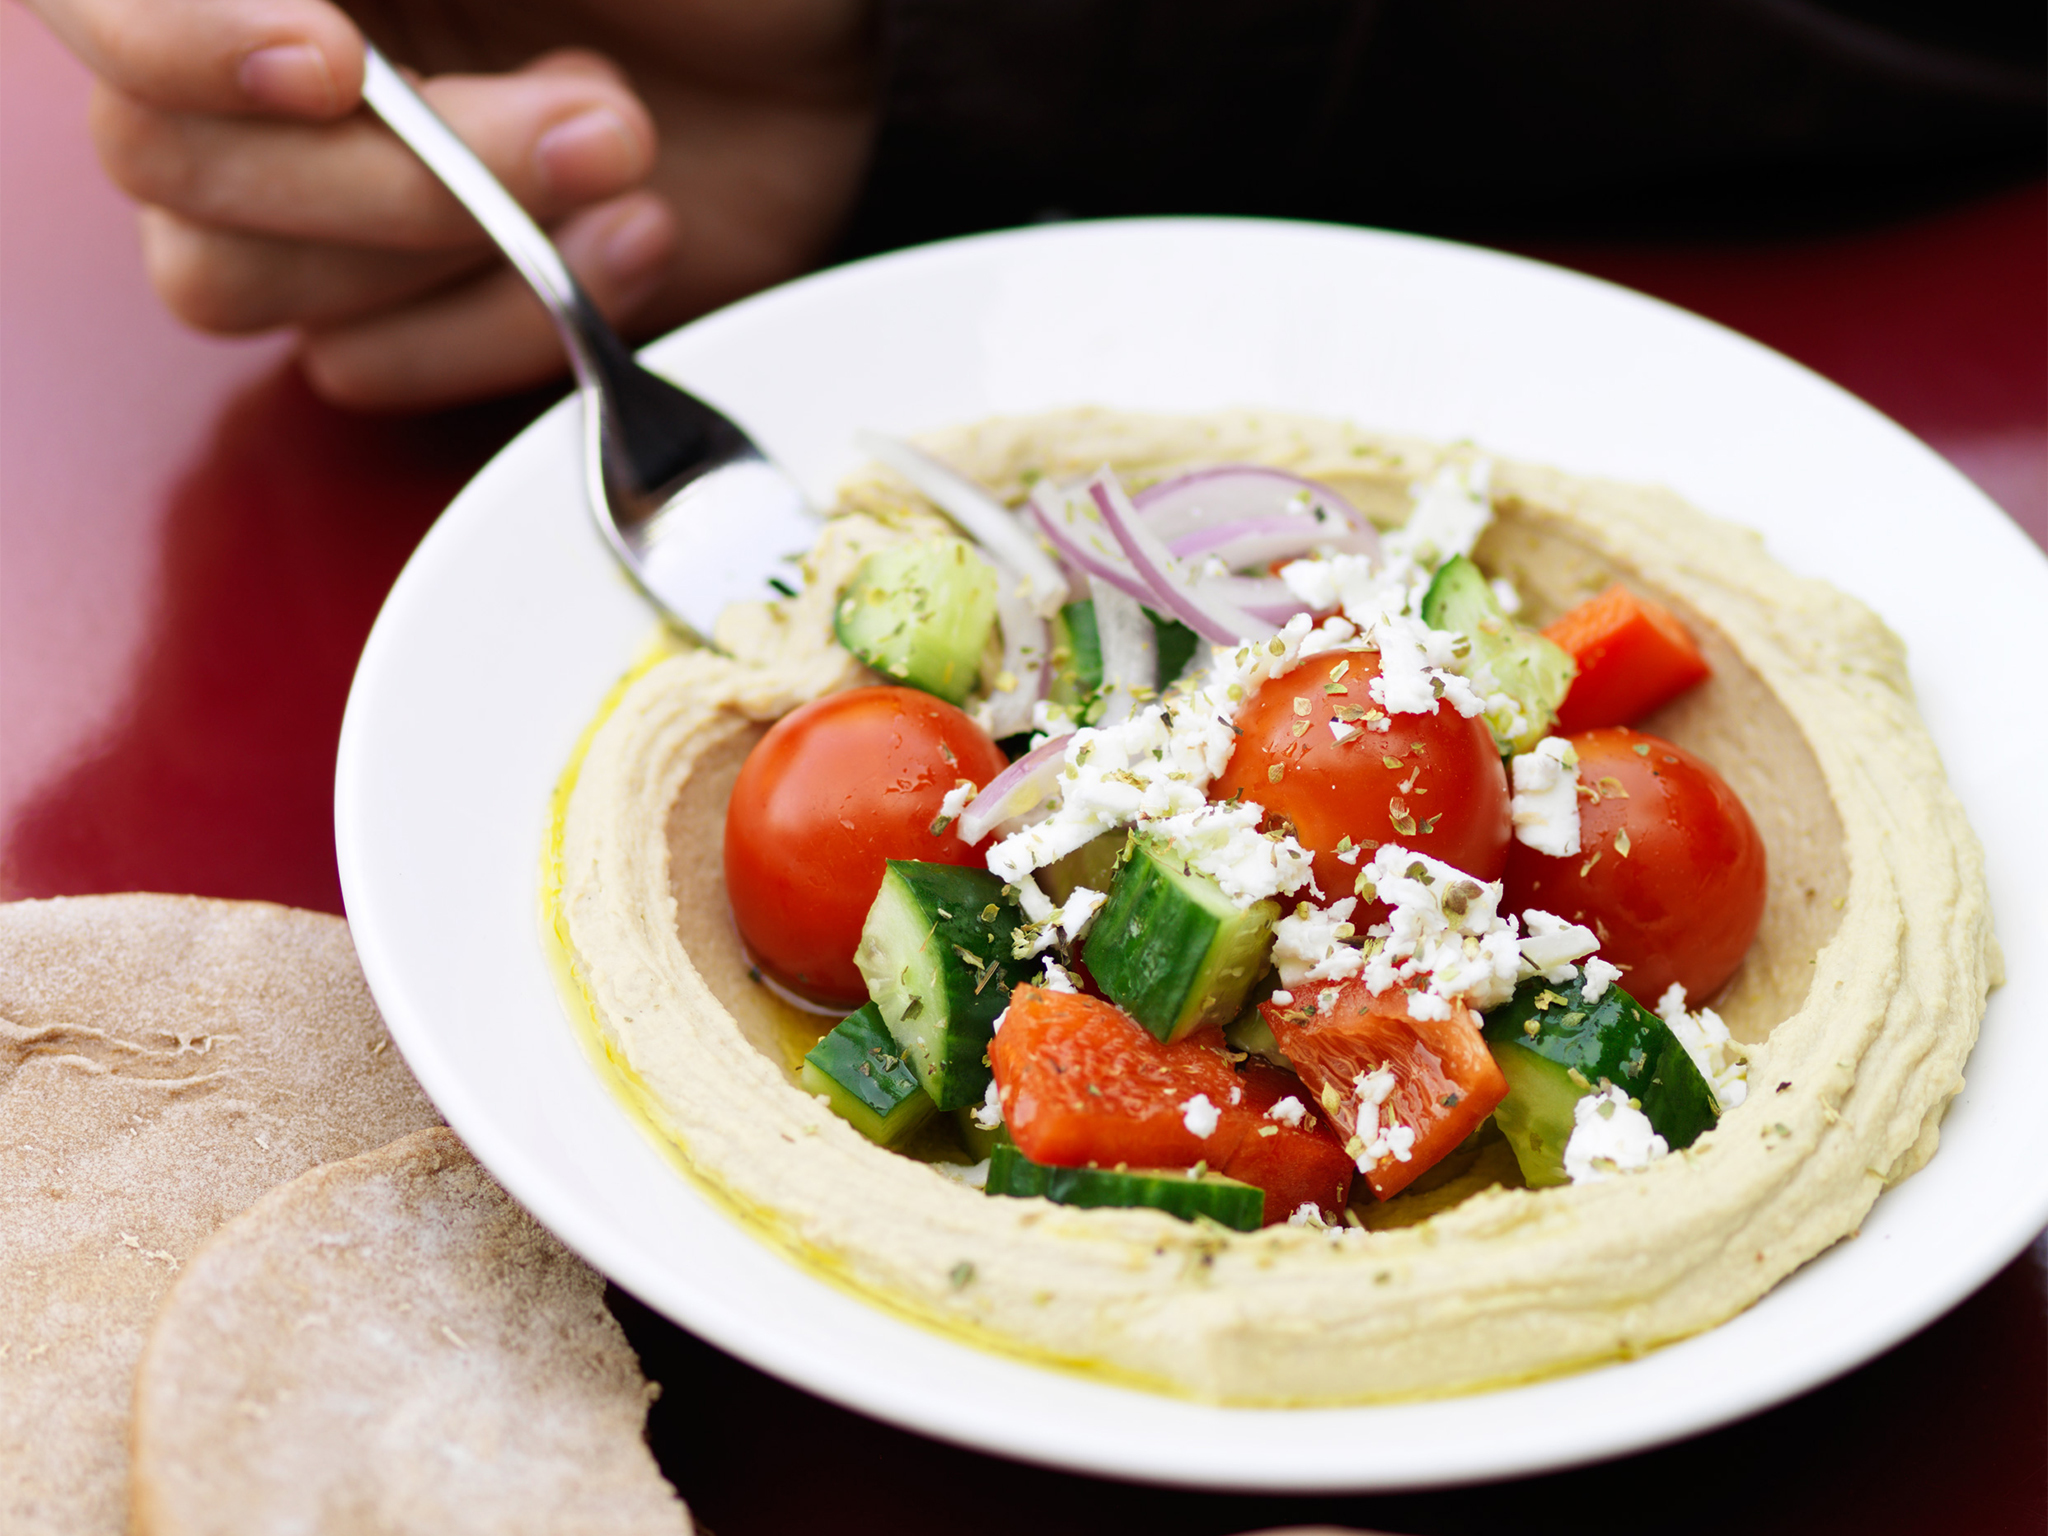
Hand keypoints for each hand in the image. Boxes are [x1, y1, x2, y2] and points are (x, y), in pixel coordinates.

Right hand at [33, 0, 876, 407]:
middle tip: (600, 113)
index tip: (335, 58)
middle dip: (396, 169)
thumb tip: (292, 17)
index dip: (171, 40)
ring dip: (458, 245)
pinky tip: (640, 235)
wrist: (846, 47)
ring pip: (233, 285)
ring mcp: (333, 196)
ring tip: (632, 158)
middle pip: (167, 167)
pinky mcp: (423, 306)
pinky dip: (505, 325)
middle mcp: (263, 63)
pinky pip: (361, 370)